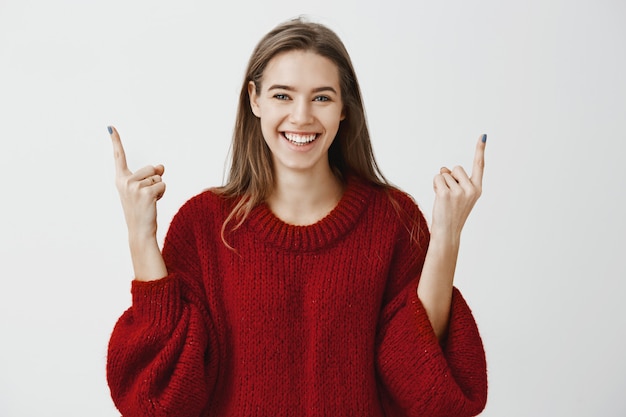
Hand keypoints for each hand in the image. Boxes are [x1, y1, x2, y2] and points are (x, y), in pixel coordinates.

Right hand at [108, 126, 165, 242]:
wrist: (139, 231)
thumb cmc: (142, 210)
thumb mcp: (144, 189)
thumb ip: (151, 175)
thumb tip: (162, 166)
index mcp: (121, 179)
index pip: (118, 157)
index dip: (116, 141)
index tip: (111, 127)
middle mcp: (124, 181)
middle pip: (152, 168)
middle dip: (155, 180)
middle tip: (146, 197)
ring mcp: (134, 187)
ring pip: (158, 176)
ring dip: (159, 188)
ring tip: (149, 201)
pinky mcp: (145, 193)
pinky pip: (162, 184)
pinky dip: (162, 193)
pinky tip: (153, 204)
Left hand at [430, 134, 485, 241]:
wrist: (448, 232)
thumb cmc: (452, 214)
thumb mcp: (458, 196)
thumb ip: (455, 181)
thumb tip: (444, 168)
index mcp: (477, 189)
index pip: (479, 166)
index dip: (480, 150)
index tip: (483, 135)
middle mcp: (471, 189)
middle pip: (456, 168)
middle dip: (449, 177)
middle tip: (449, 195)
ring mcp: (460, 192)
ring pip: (445, 174)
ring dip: (441, 183)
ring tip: (444, 200)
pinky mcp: (447, 194)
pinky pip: (437, 178)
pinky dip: (435, 185)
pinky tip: (439, 198)